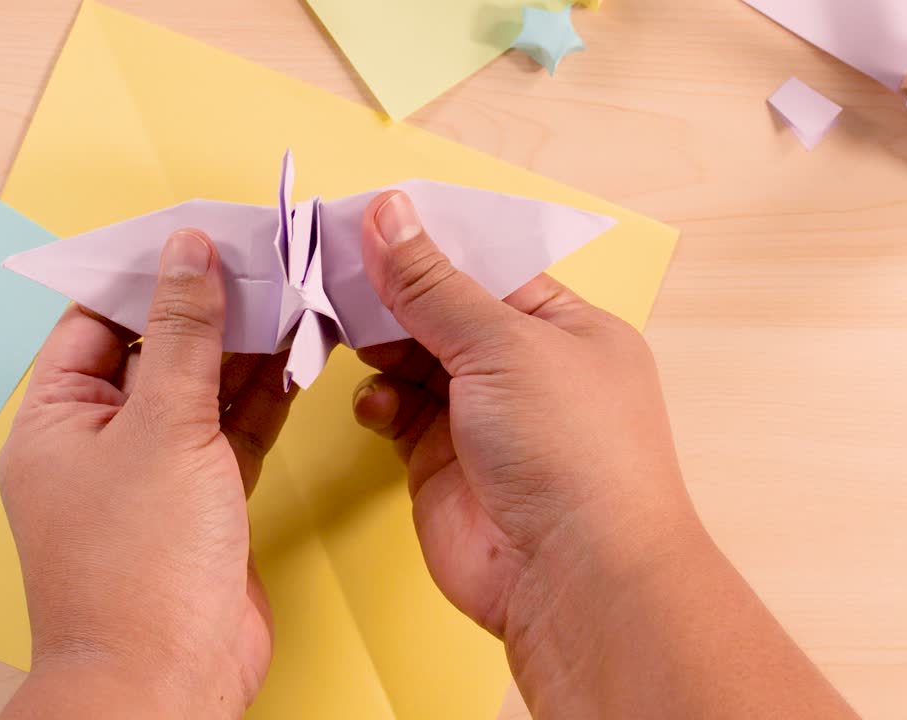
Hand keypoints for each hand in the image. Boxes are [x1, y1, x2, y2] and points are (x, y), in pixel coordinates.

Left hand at [0, 230, 294, 718]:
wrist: (170, 680)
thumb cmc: (139, 568)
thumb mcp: (164, 427)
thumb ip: (184, 334)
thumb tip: (186, 250)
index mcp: (57, 420)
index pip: (96, 321)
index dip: (146, 274)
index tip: (198, 235)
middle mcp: (99, 443)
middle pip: (156, 351)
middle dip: (207, 308)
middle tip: (262, 260)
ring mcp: (153, 474)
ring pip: (200, 391)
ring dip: (243, 351)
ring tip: (291, 296)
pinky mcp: (201, 502)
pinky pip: (230, 433)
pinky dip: (261, 398)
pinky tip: (296, 358)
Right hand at [352, 191, 700, 701]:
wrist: (573, 577)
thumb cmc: (572, 453)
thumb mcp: (502, 344)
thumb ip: (433, 283)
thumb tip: (388, 213)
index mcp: (562, 325)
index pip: (485, 264)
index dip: (427, 240)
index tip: (365, 219)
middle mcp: (522, 367)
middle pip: (440, 309)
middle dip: (390, 293)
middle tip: (333, 271)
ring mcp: (480, 416)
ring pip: (411, 359)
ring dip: (377, 344)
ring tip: (342, 329)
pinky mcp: (439, 461)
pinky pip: (395, 411)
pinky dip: (377, 401)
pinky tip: (375, 403)